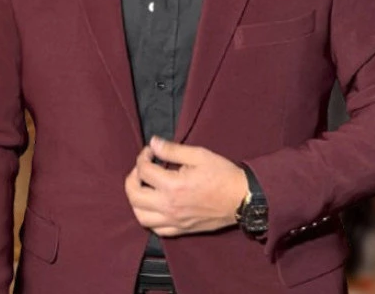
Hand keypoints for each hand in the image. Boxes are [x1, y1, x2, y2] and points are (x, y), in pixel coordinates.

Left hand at [124, 137, 247, 236]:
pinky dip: (149, 217)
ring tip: (144, 188)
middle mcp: (169, 206)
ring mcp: (174, 221)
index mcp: (173, 186)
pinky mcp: (181, 230)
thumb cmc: (222, 174)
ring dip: (136, 200)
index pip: (143, 170)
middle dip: (132, 177)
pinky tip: (154, 206)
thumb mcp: (199, 155)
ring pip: (140, 216)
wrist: (242, 199)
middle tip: (142, 169)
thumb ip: (172, 150)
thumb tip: (152, 143)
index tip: (151, 151)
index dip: (143, 156)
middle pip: (134, 195)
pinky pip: (156, 229)